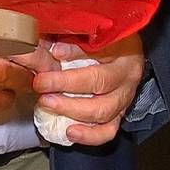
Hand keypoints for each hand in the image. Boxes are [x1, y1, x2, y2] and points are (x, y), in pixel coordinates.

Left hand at [31, 34, 145, 146]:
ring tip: (48, 104)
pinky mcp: (120, 115)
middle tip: (41, 85)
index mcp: (123, 49)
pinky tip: (70, 131)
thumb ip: (74, 40)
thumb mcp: (92, 34)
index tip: (51, 53)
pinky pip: (108, 131)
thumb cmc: (104, 43)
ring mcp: (125, 97)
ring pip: (104, 110)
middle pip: (100, 83)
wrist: (125, 55)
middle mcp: (128, 75)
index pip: (100, 52)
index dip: (74, 54)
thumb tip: (53, 50)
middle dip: (66, 85)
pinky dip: (89, 135)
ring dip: (72, 110)